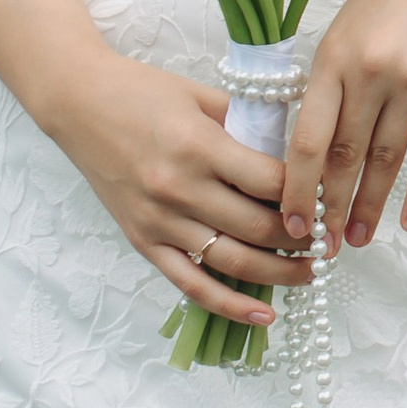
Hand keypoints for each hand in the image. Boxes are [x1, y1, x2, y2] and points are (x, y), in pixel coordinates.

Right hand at [47, 50, 317, 331]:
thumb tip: (294, 149)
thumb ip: (246, 123)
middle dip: (303, 238)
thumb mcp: (200, 95)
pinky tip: (264, 316)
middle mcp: (180, 189)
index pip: (272, 182)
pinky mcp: (144, 241)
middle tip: (328, 238)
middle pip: (260, 227)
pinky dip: (230, 306)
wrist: (77, 103)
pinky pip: (191, 284)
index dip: (308, 194)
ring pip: (234, 262)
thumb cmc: (140, 91)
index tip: (330, 196)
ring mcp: (160, 221)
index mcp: (199, 146)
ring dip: (281, 274)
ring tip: (311, 272)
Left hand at [282, 0, 406, 255]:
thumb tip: (308, 149)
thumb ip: (327, 84)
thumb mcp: (342, 30)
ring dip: (372, 206)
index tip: (291, 223)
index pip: (305, 140)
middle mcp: (367, 73)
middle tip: (323, 248)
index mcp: (330, 60)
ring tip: (360, 239)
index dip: (296, 189)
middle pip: (345, 157)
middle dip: (331, 208)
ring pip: (386, 159)